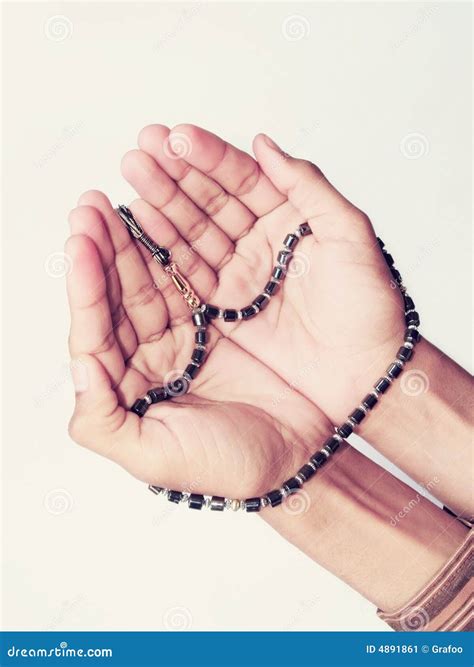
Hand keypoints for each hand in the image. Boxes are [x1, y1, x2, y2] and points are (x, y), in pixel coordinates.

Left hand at [66, 191, 329, 498]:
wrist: (295, 457)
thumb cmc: (228, 465)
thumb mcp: (155, 456)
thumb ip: (103, 420)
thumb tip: (81, 366)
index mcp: (126, 388)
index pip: (95, 331)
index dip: (86, 288)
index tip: (80, 244)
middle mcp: (148, 358)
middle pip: (117, 296)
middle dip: (102, 250)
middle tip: (90, 206)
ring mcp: (183, 335)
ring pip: (149, 280)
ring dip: (132, 241)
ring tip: (118, 200)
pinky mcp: (215, 321)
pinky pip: (189, 278)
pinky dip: (175, 249)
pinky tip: (160, 219)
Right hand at [120, 124, 404, 426]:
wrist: (363, 372)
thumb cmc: (368, 305)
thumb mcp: (349, 233)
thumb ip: (307, 185)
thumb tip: (263, 144)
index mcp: (292, 217)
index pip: (244, 178)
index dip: (210, 157)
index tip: (175, 137)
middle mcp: (262, 241)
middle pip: (211, 201)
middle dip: (176, 175)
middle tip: (141, 150)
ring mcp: (241, 274)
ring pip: (195, 233)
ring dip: (163, 204)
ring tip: (133, 175)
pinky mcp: (226, 307)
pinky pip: (190, 273)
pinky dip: (165, 248)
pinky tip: (141, 220)